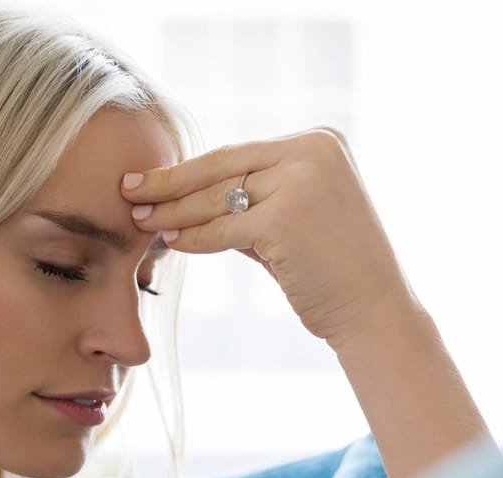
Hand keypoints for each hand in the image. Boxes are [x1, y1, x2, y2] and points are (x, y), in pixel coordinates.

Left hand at [122, 126, 418, 347]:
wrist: (374, 311)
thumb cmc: (331, 268)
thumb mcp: (296, 214)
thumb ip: (254, 195)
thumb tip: (188, 193)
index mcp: (319, 141)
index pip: (237, 153)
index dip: (189, 167)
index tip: (151, 176)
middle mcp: (313, 152)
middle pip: (221, 167)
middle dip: (169, 182)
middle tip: (128, 190)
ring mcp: (301, 182)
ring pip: (217, 197)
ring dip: (174, 212)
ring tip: (142, 220)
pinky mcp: (285, 219)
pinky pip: (221, 228)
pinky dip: (193, 238)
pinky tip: (172, 243)